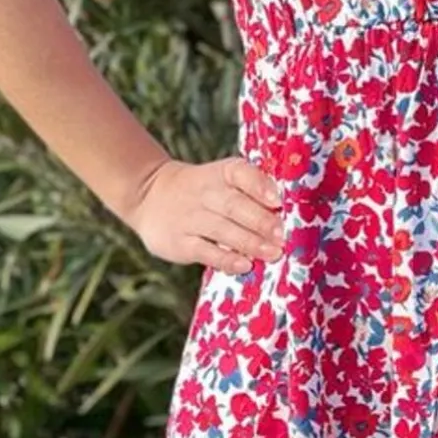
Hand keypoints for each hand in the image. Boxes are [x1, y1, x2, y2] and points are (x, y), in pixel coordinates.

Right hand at [125, 154, 285, 269]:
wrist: (150, 195)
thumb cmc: (203, 191)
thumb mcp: (220, 179)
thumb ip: (250, 192)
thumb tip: (288, 215)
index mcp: (221, 173)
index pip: (240, 173)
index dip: (259, 185)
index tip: (278, 201)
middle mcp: (204, 192)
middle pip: (234, 205)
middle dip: (261, 221)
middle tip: (283, 236)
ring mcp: (189, 217)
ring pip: (222, 229)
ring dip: (250, 242)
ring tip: (273, 253)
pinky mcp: (178, 241)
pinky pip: (204, 251)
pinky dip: (225, 259)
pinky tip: (244, 265)